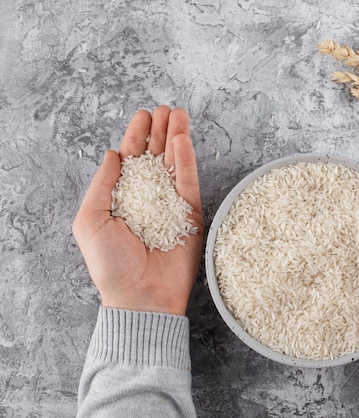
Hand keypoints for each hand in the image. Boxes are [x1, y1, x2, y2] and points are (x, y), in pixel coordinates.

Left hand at [73, 107, 203, 315]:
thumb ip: (101, 185)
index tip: (144, 115)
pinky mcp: (191, 215)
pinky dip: (186, 161)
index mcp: (123, 197)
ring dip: (177, 137)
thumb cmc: (111, 264)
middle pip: (156, 155)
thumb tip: (114, 155)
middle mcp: (149, 197)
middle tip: (166, 109)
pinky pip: (188, 182)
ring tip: (179, 115)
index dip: (137, 135)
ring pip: (175, 163)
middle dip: (160, 130)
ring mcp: (171, 205)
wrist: (140, 295)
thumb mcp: (90, 220)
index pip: (132, 159)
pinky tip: (183, 141)